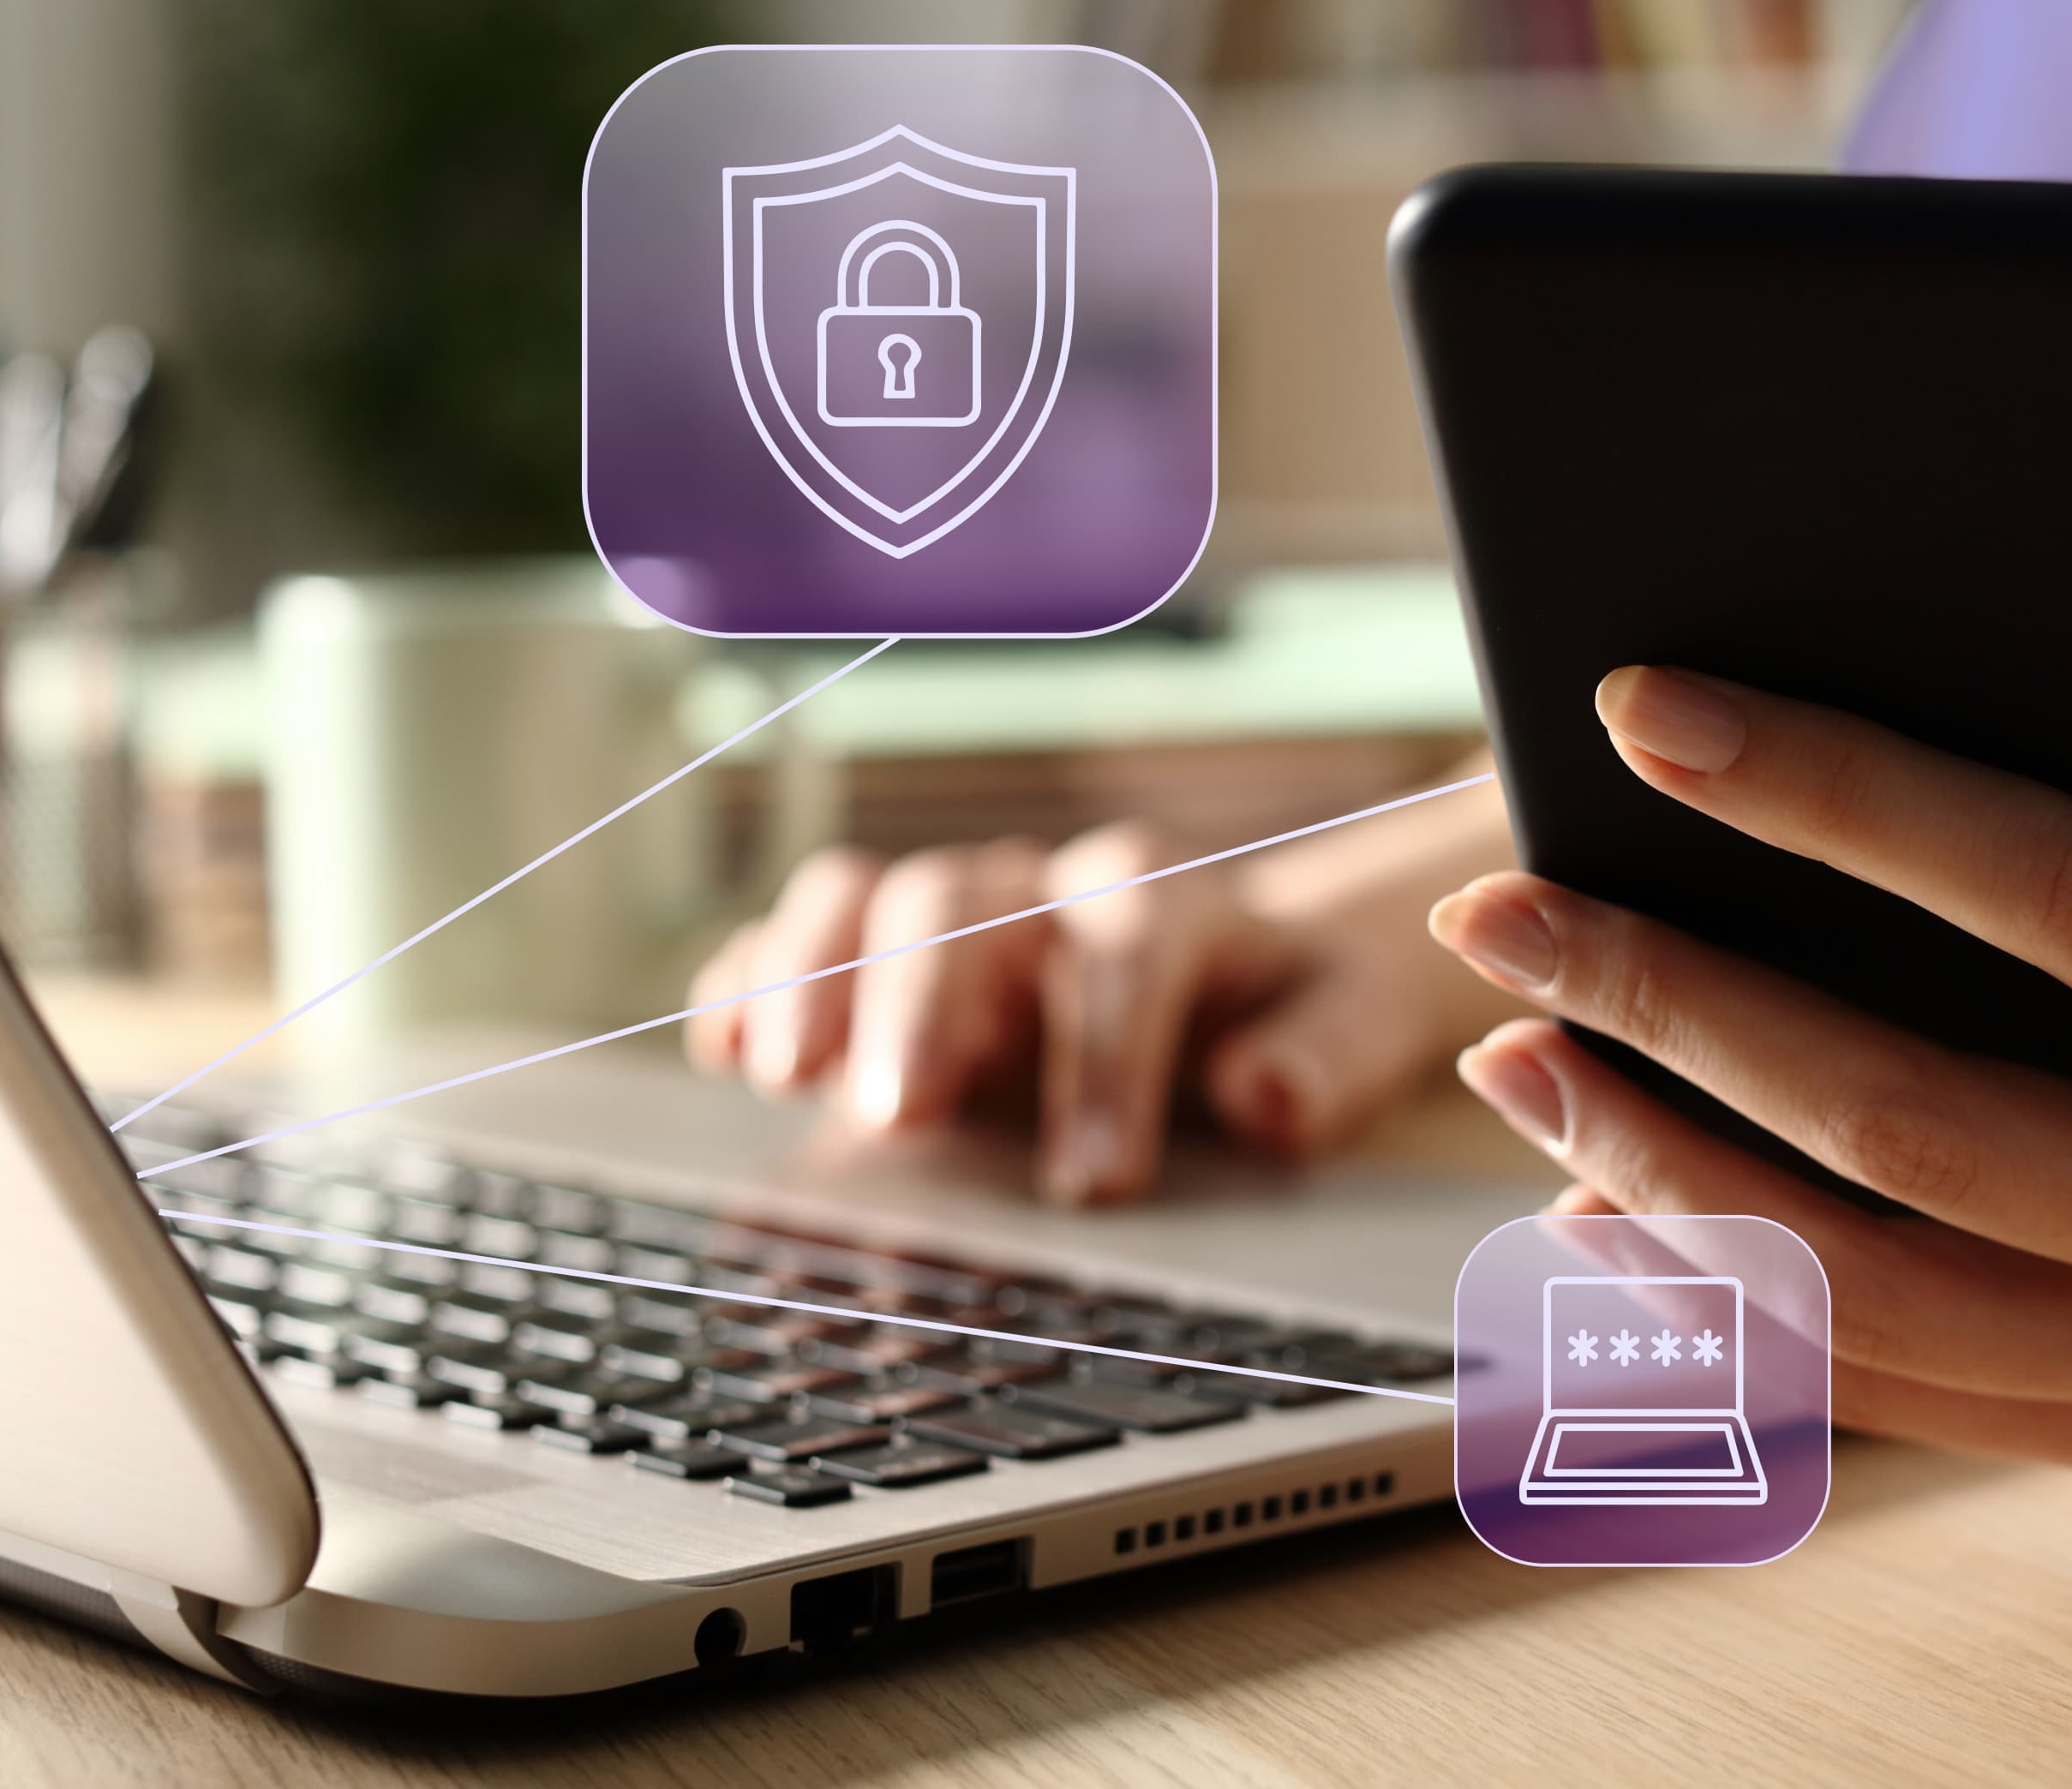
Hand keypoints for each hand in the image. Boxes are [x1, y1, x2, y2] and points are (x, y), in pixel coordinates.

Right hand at [689, 800, 1510, 1203]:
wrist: (1246, 970)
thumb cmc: (1291, 1007)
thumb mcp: (1349, 1026)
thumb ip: (1325, 1054)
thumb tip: (1268, 1093)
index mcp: (1164, 900)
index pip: (1128, 946)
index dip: (1108, 1056)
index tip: (1098, 1179)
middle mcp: (1042, 891)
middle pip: (962, 900)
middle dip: (926, 1000)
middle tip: (904, 1115)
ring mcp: (949, 920)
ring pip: (864, 899)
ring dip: (813, 976)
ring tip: (781, 1073)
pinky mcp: (876, 963)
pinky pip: (794, 941)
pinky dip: (750, 985)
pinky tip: (722, 1054)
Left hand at [1430, 644, 2071, 1478]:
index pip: (2071, 908)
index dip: (1843, 801)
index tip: (1652, 714)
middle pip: (1923, 1128)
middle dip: (1680, 1006)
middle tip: (1508, 905)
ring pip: (1884, 1295)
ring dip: (1663, 1174)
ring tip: (1513, 1052)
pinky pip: (1909, 1394)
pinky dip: (1737, 1310)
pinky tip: (1607, 1208)